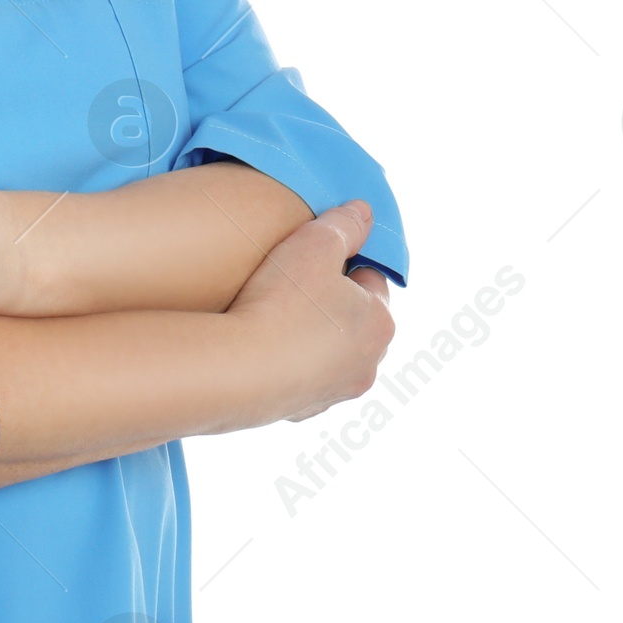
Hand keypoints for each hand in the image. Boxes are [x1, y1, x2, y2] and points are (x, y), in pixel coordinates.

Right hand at [223, 199, 395, 425]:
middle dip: (329, 300)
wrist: (242, 369)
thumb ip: (344, 223)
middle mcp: (368, 364)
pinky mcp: (303, 411)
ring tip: (273, 314)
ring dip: (310, 335)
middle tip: (292, 283)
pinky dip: (287, 363)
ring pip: (329, 353)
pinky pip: (300, 378)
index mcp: (380, 322)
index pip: (370, 279)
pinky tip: (261, 346)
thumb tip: (363, 211)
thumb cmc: (283, 302)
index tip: (312, 255)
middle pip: (353, 319)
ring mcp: (336, 393)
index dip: (341, 261)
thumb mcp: (315, 243)